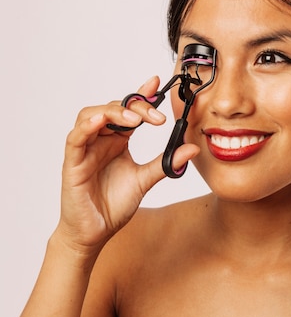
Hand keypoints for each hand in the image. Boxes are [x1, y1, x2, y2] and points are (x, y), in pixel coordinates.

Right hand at [56, 76, 198, 254]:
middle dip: (134, 106)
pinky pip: (76, 138)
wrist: (95, 233)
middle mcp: (100, 139)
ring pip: (91, 114)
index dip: (141, 95)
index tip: (156, 83)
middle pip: (113, 108)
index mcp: (117, 140)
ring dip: (113, 112)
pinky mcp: (72, 163)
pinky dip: (87, 126)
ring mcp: (85, 149)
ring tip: (134, 119)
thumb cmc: (113, 205)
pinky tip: (101, 120)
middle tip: (155, 116)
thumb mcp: (145, 180)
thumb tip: (192, 148)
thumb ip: (166, 163)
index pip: (128, 110)